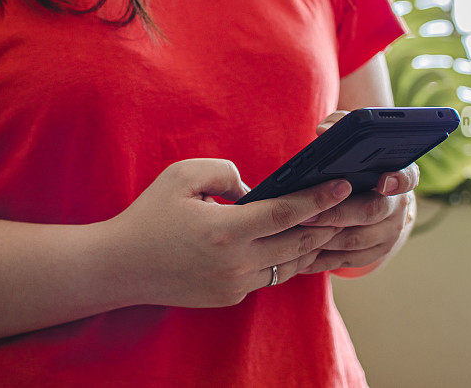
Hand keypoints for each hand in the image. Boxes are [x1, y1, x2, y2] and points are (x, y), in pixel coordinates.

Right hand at [104, 158, 352, 307]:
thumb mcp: (182, 176)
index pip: (286, 213)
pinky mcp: (229, 297)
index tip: (342, 185)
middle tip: (350, 204)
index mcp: (226, 231)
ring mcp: (234, 285)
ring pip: (289, 264)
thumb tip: (255, 189)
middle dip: (328, 222)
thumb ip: (225, 173)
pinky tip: (297, 244)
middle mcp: (236, 264)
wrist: (120, 267)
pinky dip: (286, 260)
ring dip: (312, 244)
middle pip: (298, 242)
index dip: (318, 198)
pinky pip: (269, 277)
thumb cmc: (149, 215)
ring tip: (331, 223)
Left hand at [299, 110, 418, 276]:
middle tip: (306, 215)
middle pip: (371, 212)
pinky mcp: (376, 252)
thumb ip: (341, 125)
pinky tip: (301, 257)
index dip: (397, 179)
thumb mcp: (354, 140)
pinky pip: (350, 260)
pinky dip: (325, 259)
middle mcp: (399, 206)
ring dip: (325, 239)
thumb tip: (324, 129)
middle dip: (337, 213)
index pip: (406, 176)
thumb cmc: (357, 162)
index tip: (383, 180)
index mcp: (400, 174)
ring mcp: (390, 232)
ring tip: (296, 234)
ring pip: (357, 240)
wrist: (371, 193)